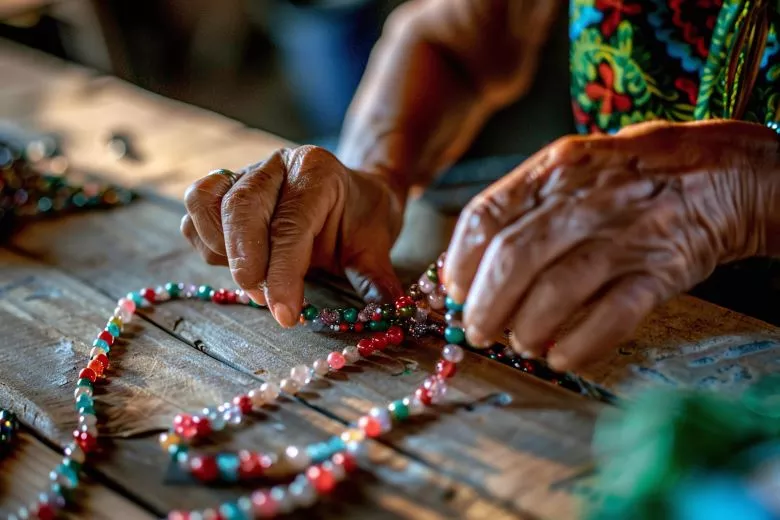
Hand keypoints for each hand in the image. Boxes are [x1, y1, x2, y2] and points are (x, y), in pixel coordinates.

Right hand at [181, 145, 404, 326]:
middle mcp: (276, 165)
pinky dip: (206, 241)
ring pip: (206, 201)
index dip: (283, 273)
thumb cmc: (362, 220)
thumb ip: (376, 279)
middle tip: (262, 300)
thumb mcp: (376, 246)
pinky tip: (233, 262)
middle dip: (246, 261)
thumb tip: (391, 314)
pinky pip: (196, 210)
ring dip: (220, 249)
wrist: (353, 194)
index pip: (290, 224)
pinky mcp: (224, 187)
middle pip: (241, 206)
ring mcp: (245, 172)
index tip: (285, 314)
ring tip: (252, 280)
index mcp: (316, 171)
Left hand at [443, 121, 777, 370]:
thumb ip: (518, 208)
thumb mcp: (568, 169)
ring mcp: (623, 237)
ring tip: (518, 342)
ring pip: (558, 290)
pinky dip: (579, 343)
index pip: (486, 217)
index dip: (461, 263)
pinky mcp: (659, 272)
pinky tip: (558, 357)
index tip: (454, 292)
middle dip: (485, 305)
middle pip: (514, 259)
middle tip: (478, 330)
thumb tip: (464, 266)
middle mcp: (583, 202)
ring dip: (526, 327)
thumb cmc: (625, 178)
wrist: (716, 174)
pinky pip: (612, 316)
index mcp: (552, 171)